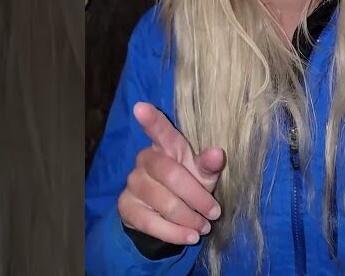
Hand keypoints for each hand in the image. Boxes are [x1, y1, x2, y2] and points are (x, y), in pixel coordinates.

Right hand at [118, 102, 225, 245]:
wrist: (165, 215)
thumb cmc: (188, 185)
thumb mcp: (203, 175)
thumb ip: (209, 164)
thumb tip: (218, 153)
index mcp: (167, 146)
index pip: (159, 130)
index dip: (151, 120)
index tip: (141, 107)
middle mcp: (146, 160)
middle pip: (171, 174)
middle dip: (197, 197)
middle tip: (215, 213)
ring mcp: (133, 183)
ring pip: (163, 202)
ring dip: (188, 218)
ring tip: (204, 227)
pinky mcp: (126, 206)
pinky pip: (151, 222)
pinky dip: (174, 233)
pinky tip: (189, 237)